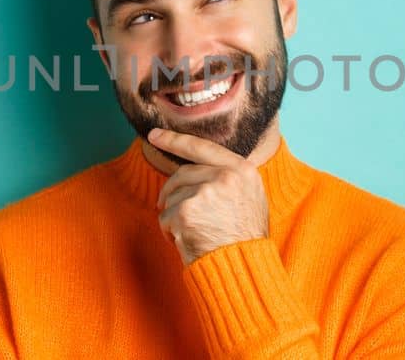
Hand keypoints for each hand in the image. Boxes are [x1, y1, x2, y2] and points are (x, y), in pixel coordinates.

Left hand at [149, 128, 269, 264]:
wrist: (244, 268)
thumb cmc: (246, 239)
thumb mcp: (250, 199)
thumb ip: (228, 179)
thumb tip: (195, 171)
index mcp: (243, 170)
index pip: (203, 147)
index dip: (175, 140)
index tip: (154, 135)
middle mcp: (225, 176)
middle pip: (182, 174)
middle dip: (171, 192)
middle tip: (172, 211)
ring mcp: (205, 192)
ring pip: (172, 197)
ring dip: (174, 217)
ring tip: (194, 234)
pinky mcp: (187, 211)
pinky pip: (165, 217)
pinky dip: (170, 232)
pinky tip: (187, 242)